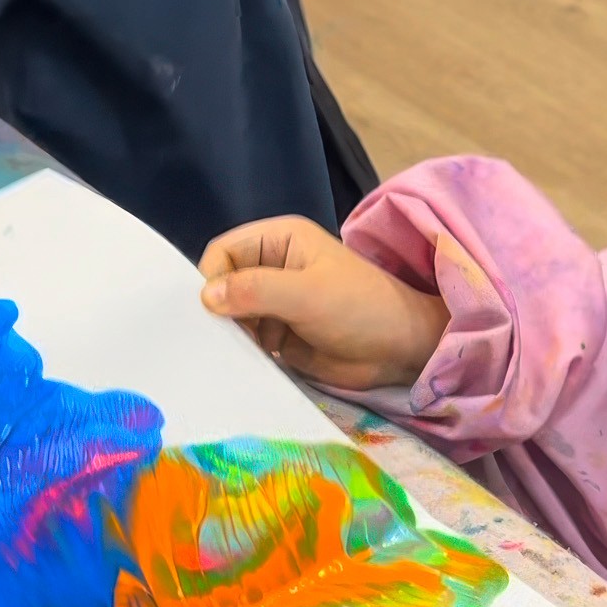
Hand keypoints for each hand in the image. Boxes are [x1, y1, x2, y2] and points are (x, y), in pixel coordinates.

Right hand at [199, 216, 449, 391]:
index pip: (223, 252)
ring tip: (222, 356)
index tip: (208, 312)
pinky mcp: (278, 335)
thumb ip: (255, 290)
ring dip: (226, 334)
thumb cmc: (360, 308)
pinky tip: (234, 366)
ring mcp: (274, 303)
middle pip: (222, 284)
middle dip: (214, 310)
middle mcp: (271, 267)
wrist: (400, 349)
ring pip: (230, 315)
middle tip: (208, 340)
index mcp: (278, 240)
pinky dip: (238, 352)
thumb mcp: (307, 293)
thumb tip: (206, 296)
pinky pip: (245, 341)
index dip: (210, 278)